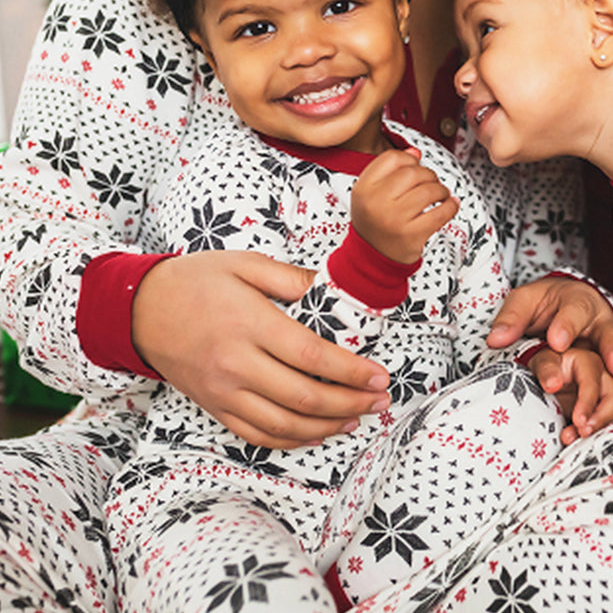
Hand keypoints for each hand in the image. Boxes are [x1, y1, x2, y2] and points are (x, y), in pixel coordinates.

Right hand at [132, 250, 391, 448]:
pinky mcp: (215, 407)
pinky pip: (257, 434)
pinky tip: (316, 433)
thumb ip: (289, 277)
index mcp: (250, 325)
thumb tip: (329, 289)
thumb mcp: (244, 264)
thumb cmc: (196, 281)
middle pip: (305, 397)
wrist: (140, 310)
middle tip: (380, 400)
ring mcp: (224, 392)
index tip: (379, 376)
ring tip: (358, 417)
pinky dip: (291, 439)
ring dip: (327, 426)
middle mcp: (237, 365)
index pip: (312, 357)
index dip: (351, 371)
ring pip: (285, 424)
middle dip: (351, 402)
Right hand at [351, 148, 458, 262]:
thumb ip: (390, 169)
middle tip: (431, 183)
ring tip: (440, 195)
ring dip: (441, 190)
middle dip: (429, 175)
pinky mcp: (412, 235)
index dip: (410, 159)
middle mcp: (376, 202)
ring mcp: (394, 220)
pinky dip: (451, 206)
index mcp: (364, 188)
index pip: (393, 158)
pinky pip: (441, 213)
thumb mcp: (371, 192)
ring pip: (429, 191)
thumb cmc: (375, 221)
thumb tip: (415, 151)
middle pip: (414, 172)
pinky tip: (449, 204)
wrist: (372, 256)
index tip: (415, 167)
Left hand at [487, 276, 612, 397]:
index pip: (574, 310)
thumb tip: (495, 340)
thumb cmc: (544, 304)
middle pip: (609, 334)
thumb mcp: (525, 301)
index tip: (556, 342)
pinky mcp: (609, 366)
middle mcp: (599, 322)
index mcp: (578, 301)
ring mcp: (607, 345)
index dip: (566, 326)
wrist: (564, 307)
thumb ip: (512, 318)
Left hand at [529, 346, 612, 443]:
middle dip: (602, 417)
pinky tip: (584, 438)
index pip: (593, 381)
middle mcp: (602, 375)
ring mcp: (606, 392)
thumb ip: (547, 369)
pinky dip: (599, 431)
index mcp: (587, 360)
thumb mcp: (543, 363)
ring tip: (580, 436)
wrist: (548, 379)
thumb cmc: (548, 367)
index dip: (588, 402)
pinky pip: (609, 420)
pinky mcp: (604, 408)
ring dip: (600, 426)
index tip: (579, 420)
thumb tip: (553, 384)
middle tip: (584, 431)